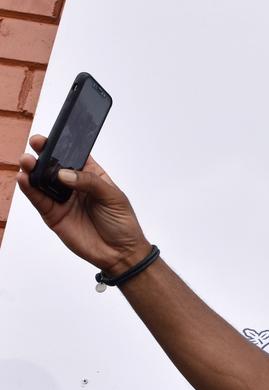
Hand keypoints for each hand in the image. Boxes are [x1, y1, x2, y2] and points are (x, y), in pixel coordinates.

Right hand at [17, 135, 150, 275]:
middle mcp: (74, 185)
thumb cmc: (122, 222)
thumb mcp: (113, 197)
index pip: (74, 156)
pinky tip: (24, 179)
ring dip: (32, 169)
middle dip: (43, 153)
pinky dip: (29, 189)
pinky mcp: (53, 214)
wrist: (120, 253)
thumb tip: (64, 174)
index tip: (54, 136)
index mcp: (92, 175)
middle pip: (54, 165)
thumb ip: (89, 183)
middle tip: (36, 144)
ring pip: (42, 181)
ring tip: (27, 161)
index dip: (63, 145)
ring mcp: (62, 199)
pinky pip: (38, 199)